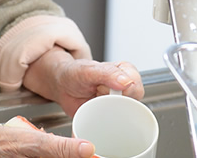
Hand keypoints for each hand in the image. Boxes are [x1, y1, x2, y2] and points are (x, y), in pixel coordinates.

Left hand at [22, 47, 144, 116]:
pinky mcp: (110, 115)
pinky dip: (112, 126)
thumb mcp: (87, 70)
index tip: (116, 92)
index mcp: (122, 71)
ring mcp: (117, 102)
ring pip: (129, 114)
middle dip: (122, 106)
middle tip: (105, 102)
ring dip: (116, 116)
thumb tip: (126, 81)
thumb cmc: (73, 73)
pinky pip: (118, 124)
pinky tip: (102, 121)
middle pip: (135, 101)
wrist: (60, 86)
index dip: (129, 90)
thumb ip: (107, 73)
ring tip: (100, 109)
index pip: (136, 83)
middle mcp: (123, 87)